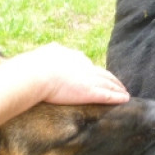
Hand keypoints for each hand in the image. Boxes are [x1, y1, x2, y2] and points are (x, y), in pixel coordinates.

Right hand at [10, 43, 129, 104]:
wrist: (34, 74)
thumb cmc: (29, 69)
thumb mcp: (36, 58)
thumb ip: (39, 61)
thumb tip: (28, 63)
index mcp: (67, 55)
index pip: (84, 63)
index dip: (91, 69)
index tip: (95, 73)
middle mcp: (81, 64)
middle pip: (100, 71)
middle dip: (110, 78)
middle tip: (117, 83)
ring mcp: (87, 78)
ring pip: (108, 82)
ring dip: (117, 87)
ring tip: (124, 92)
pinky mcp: (90, 91)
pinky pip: (108, 95)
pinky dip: (117, 97)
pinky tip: (125, 99)